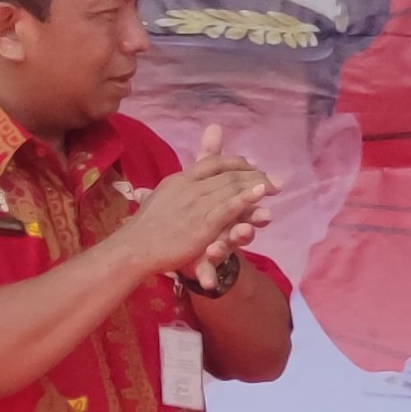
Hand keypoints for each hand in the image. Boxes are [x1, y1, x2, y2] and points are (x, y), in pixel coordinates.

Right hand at [104, 153, 272, 282]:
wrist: (135, 248)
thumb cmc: (144, 228)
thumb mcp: (157, 201)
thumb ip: (163, 190)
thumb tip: (152, 183)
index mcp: (180, 179)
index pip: (212, 163)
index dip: (234, 162)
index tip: (252, 165)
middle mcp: (190, 186)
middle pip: (227, 174)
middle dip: (254, 175)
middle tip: (275, 179)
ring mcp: (197, 204)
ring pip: (231, 188)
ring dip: (255, 184)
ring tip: (273, 183)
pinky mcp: (203, 223)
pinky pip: (227, 207)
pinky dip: (245, 198)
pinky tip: (261, 194)